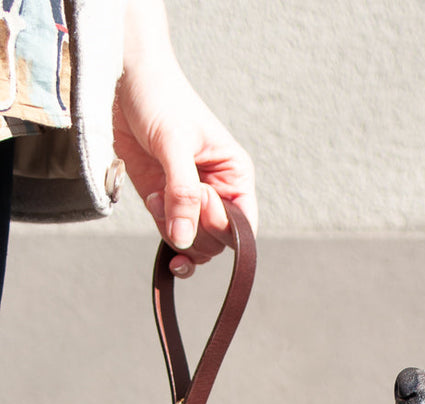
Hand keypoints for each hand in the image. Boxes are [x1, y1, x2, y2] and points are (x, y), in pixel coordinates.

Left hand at [112, 0, 256, 276]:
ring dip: (172, 230)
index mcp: (235, 176)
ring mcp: (190, 201)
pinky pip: (174, 238)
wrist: (124, 80)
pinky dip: (166, 240)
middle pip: (217, 241)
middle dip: (192, 228)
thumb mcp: (173, 143)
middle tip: (168, 196)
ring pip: (194, 243)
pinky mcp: (165, 203)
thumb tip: (184, 240)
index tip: (199, 197)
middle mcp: (218, 193)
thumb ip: (181, 193)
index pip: (242, 226)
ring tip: (154, 196)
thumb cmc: (158, 98)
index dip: (220, 224)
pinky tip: (159, 230)